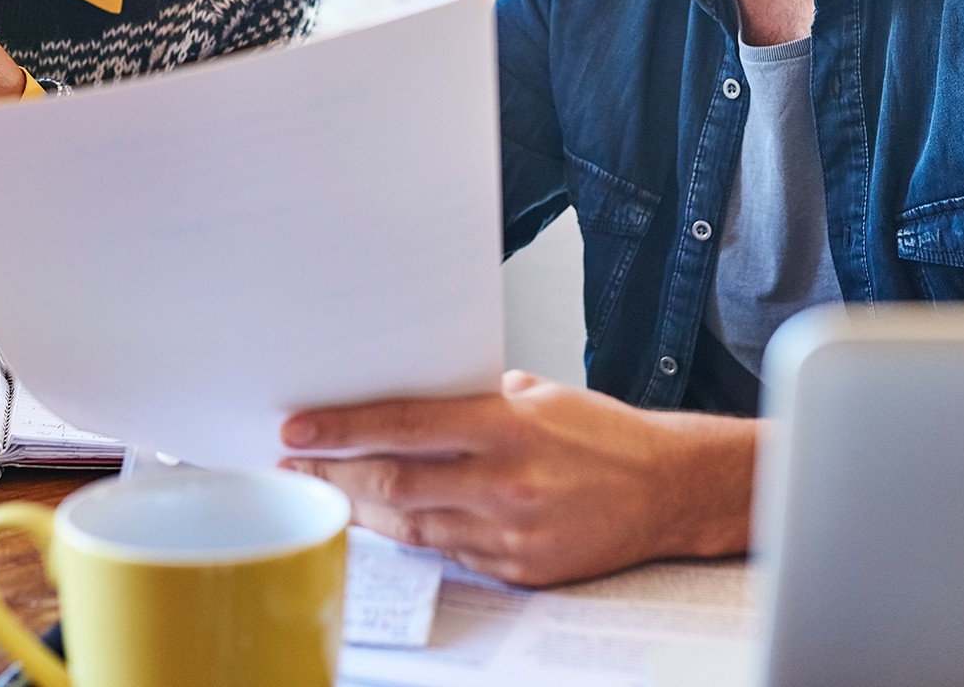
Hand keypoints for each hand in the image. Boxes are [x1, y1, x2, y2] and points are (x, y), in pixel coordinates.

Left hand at [280, 370, 756, 586]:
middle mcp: (506, 480)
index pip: (403, 426)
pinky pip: (450, 552)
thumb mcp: (538, 395)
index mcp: (507, 425)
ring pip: (413, 525)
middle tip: (295, 464)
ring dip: (362, 510)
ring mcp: (511, 532)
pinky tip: (391, 520)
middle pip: (394, 483)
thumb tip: (409, 396)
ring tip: (329, 491)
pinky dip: (417, 534)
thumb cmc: (604, 436)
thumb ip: (472, 398)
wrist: (668, 489)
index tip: (298, 428)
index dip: (341, 430)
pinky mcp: (520, 569)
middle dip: (333, 475)